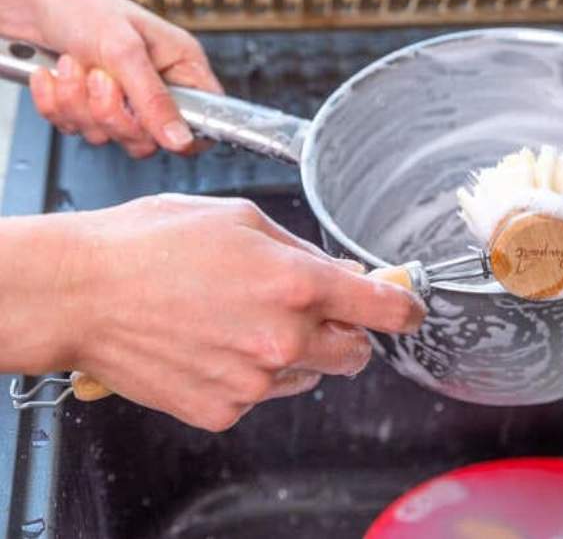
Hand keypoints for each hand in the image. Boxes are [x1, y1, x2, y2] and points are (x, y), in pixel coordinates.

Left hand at [0, 0, 220, 156]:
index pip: (205, 117)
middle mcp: (156, 85)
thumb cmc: (82, 6)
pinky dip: (56, 104)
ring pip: (108, 135)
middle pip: (149, 138)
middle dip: (112, 113)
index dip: (186, 133)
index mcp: (182, 66)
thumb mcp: (124, 51)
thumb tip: (181, 138)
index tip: (157, 131)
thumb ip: (153, 99)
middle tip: (100, 79)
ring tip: (72, 65)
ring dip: (77, 103)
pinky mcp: (88, 106)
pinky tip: (54, 75)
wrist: (29, 1)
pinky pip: (75, 128)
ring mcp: (122, 100)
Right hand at [24, 195, 425, 430]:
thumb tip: (345, 273)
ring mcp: (253, 382)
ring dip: (296, 351)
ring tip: (243, 318)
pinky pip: (262, 394)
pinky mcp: (222, 410)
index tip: (410, 306)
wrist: (84, 291)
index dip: (406, 307)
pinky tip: (216, 342)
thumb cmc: (155, 243)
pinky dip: (252, 373)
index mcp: (297, 284)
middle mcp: (283, 339)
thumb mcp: (242, 220)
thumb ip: (303, 251)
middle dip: (346, 331)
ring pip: (309, 374)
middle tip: (314, 309)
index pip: (384, 309)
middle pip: (355, 352)